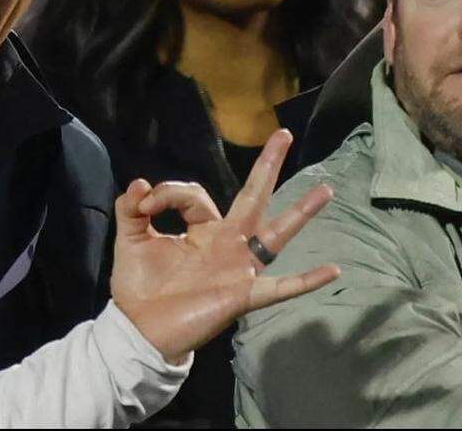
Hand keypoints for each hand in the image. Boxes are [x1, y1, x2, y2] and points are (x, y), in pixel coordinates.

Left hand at [111, 129, 338, 363]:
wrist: (139, 327)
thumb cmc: (139, 285)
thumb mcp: (130, 239)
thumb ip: (130, 208)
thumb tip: (140, 183)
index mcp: (201, 229)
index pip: (196, 195)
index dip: (168, 192)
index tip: (145, 204)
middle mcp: (226, 244)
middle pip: (253, 199)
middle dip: (267, 166)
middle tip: (284, 134)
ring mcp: (238, 268)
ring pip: (275, 234)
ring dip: (301, 212)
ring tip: (326, 189)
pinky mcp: (242, 294)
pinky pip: (280, 287)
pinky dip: (305, 280)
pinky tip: (332, 270)